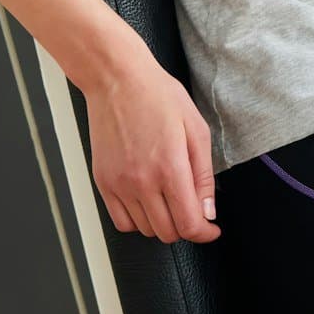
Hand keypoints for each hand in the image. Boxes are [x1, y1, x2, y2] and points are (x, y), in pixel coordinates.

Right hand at [85, 59, 219, 244]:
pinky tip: (148, 202)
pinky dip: (137, 220)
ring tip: (170, 201)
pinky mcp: (103, 182)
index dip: (205, 233)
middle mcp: (141, 182)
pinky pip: (121, 221)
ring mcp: (119, 184)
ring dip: (162, 223)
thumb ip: (204, 175)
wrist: (117, 80)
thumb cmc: (158, 96)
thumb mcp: (197, 129)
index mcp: (170, 168)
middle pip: (167, 232)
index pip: (189, 224)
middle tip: (193, 210)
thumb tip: (208, 210)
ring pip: (144, 230)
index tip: (211, 229)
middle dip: (186, 227)